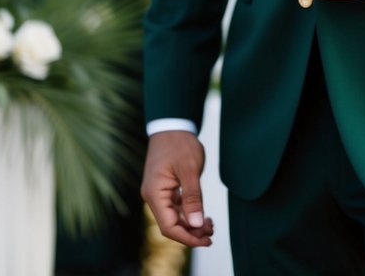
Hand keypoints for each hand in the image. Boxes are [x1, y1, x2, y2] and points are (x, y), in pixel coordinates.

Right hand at [141, 131, 213, 247]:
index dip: (187, 237)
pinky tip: (202, 215)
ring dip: (191, 224)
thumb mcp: (189, 169)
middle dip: (192, 232)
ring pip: (174, 217)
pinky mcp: (165, 188)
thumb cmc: (179, 143)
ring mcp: (158, 192)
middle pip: (171, 225)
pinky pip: (175, 208)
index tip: (206, 240)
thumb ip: (193, 197)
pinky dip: (188, 213)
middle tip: (212, 232)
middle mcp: (153, 196)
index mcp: (154, 193)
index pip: (168, 226)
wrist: (172, 125)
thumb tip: (197, 225)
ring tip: (210, 225)